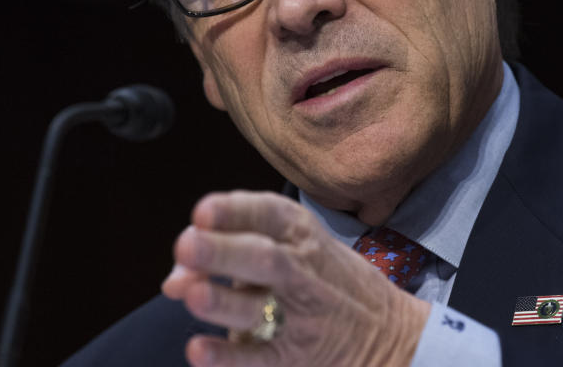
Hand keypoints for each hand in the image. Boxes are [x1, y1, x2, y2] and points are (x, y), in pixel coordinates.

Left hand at [162, 190, 429, 366]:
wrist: (390, 334)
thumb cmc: (327, 284)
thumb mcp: (295, 253)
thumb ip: (232, 255)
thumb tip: (172, 280)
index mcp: (303, 235)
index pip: (270, 214)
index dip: (237, 210)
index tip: (202, 210)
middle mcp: (304, 271)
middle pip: (264, 257)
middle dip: (224, 250)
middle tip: (186, 244)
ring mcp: (302, 316)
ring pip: (261, 306)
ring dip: (224, 299)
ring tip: (191, 293)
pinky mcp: (297, 358)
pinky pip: (260, 358)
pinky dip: (228, 355)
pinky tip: (198, 350)